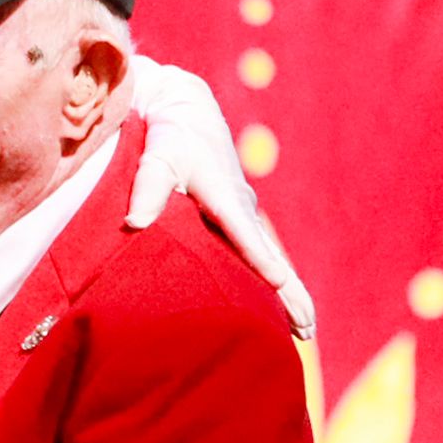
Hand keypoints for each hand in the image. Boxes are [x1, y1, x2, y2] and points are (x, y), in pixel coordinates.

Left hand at [124, 57, 314, 340]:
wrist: (187, 111)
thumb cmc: (169, 137)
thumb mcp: (156, 156)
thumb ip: (147, 188)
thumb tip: (135, 221)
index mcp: (225, 197)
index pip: (246, 236)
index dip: (262, 262)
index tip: (278, 286)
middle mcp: (243, 208)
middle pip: (271, 257)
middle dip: (291, 294)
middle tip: (307, 329)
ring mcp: (245, 213)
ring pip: (270, 258)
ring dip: (288, 293)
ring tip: (303, 331)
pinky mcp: (241, 216)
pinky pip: (261, 252)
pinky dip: (274, 278)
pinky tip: (280, 304)